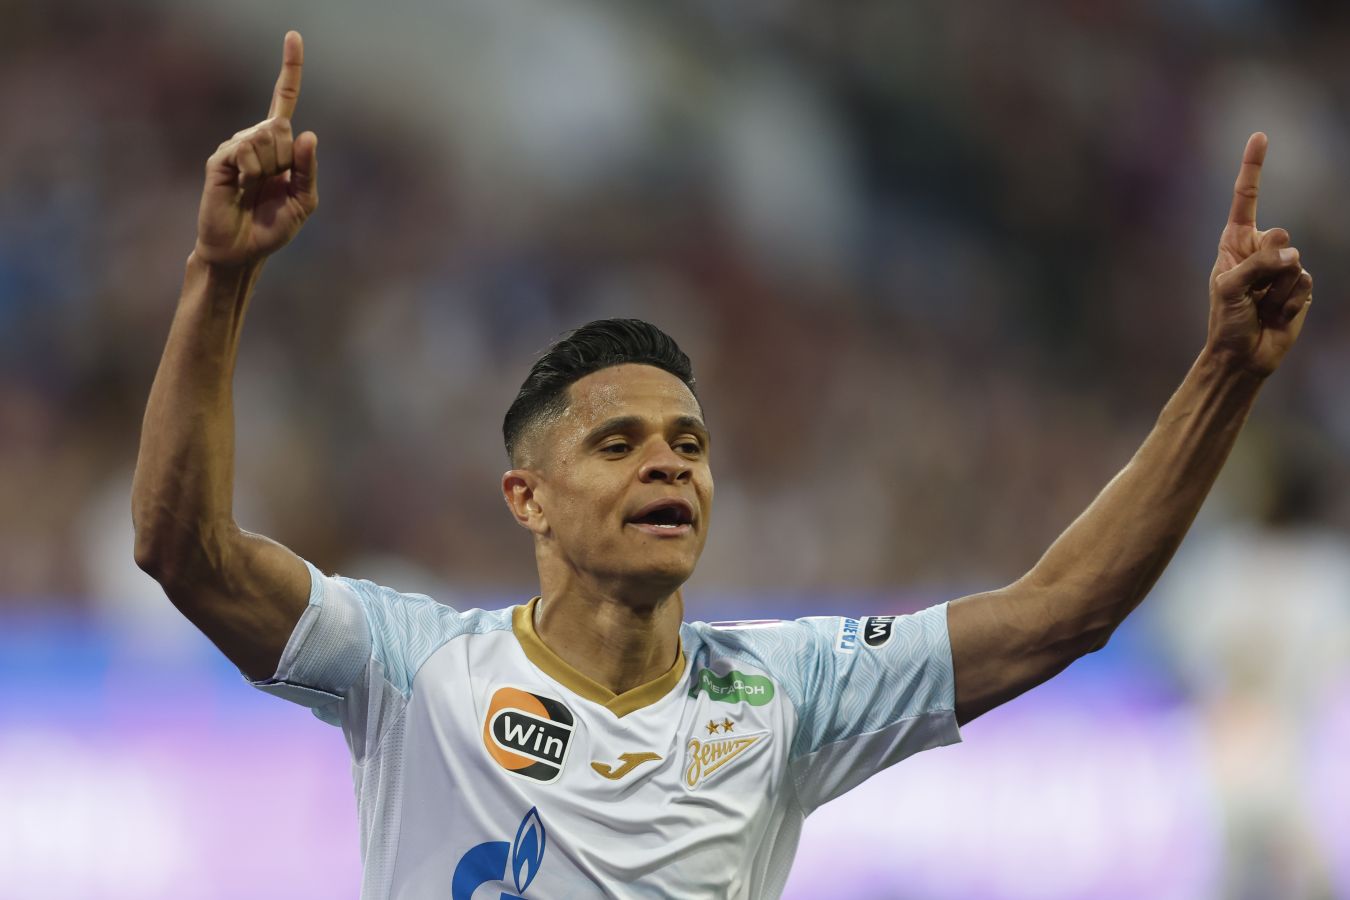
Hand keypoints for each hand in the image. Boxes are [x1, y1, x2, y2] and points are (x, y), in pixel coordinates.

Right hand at [193, 31, 318, 268]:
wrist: (241, 251)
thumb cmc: (271, 227)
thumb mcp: (304, 201)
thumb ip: (308, 169)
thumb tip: (308, 134)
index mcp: (279, 146)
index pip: (284, 99)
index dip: (290, 69)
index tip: (293, 35)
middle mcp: (256, 139)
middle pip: (281, 126)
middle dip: (286, 160)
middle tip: (272, 185)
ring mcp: (235, 146)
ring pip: (266, 138)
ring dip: (269, 169)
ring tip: (254, 188)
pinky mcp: (220, 159)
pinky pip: (246, 151)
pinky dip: (252, 173)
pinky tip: (241, 187)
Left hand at [1206, 132, 1312, 377]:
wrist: (1243, 354)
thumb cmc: (1226, 320)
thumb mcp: (1230, 288)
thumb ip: (1258, 265)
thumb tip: (1293, 255)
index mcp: (1235, 242)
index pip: (1247, 198)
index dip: (1254, 167)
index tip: (1261, 135)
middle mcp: (1259, 249)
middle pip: (1280, 235)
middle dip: (1267, 264)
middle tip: (1251, 291)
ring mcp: (1282, 267)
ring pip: (1293, 262)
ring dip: (1275, 290)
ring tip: (1261, 306)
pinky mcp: (1300, 285)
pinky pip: (1303, 283)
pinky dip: (1288, 302)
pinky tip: (1275, 314)